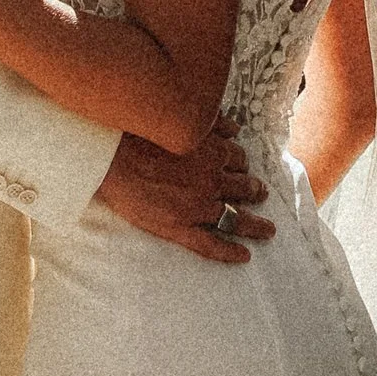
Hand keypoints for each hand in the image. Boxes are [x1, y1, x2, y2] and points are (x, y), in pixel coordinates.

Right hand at [98, 127, 274, 264]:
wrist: (110, 155)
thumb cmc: (140, 132)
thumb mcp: (181, 119)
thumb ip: (210, 122)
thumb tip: (234, 126)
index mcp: (215, 152)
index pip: (238, 159)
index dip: (240, 163)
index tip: (241, 167)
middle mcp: (213, 180)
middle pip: (244, 187)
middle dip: (254, 190)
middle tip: (262, 194)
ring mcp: (199, 206)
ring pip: (237, 217)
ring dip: (255, 224)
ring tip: (267, 229)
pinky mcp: (180, 227)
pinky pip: (211, 244)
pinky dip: (230, 252)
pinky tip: (244, 256)